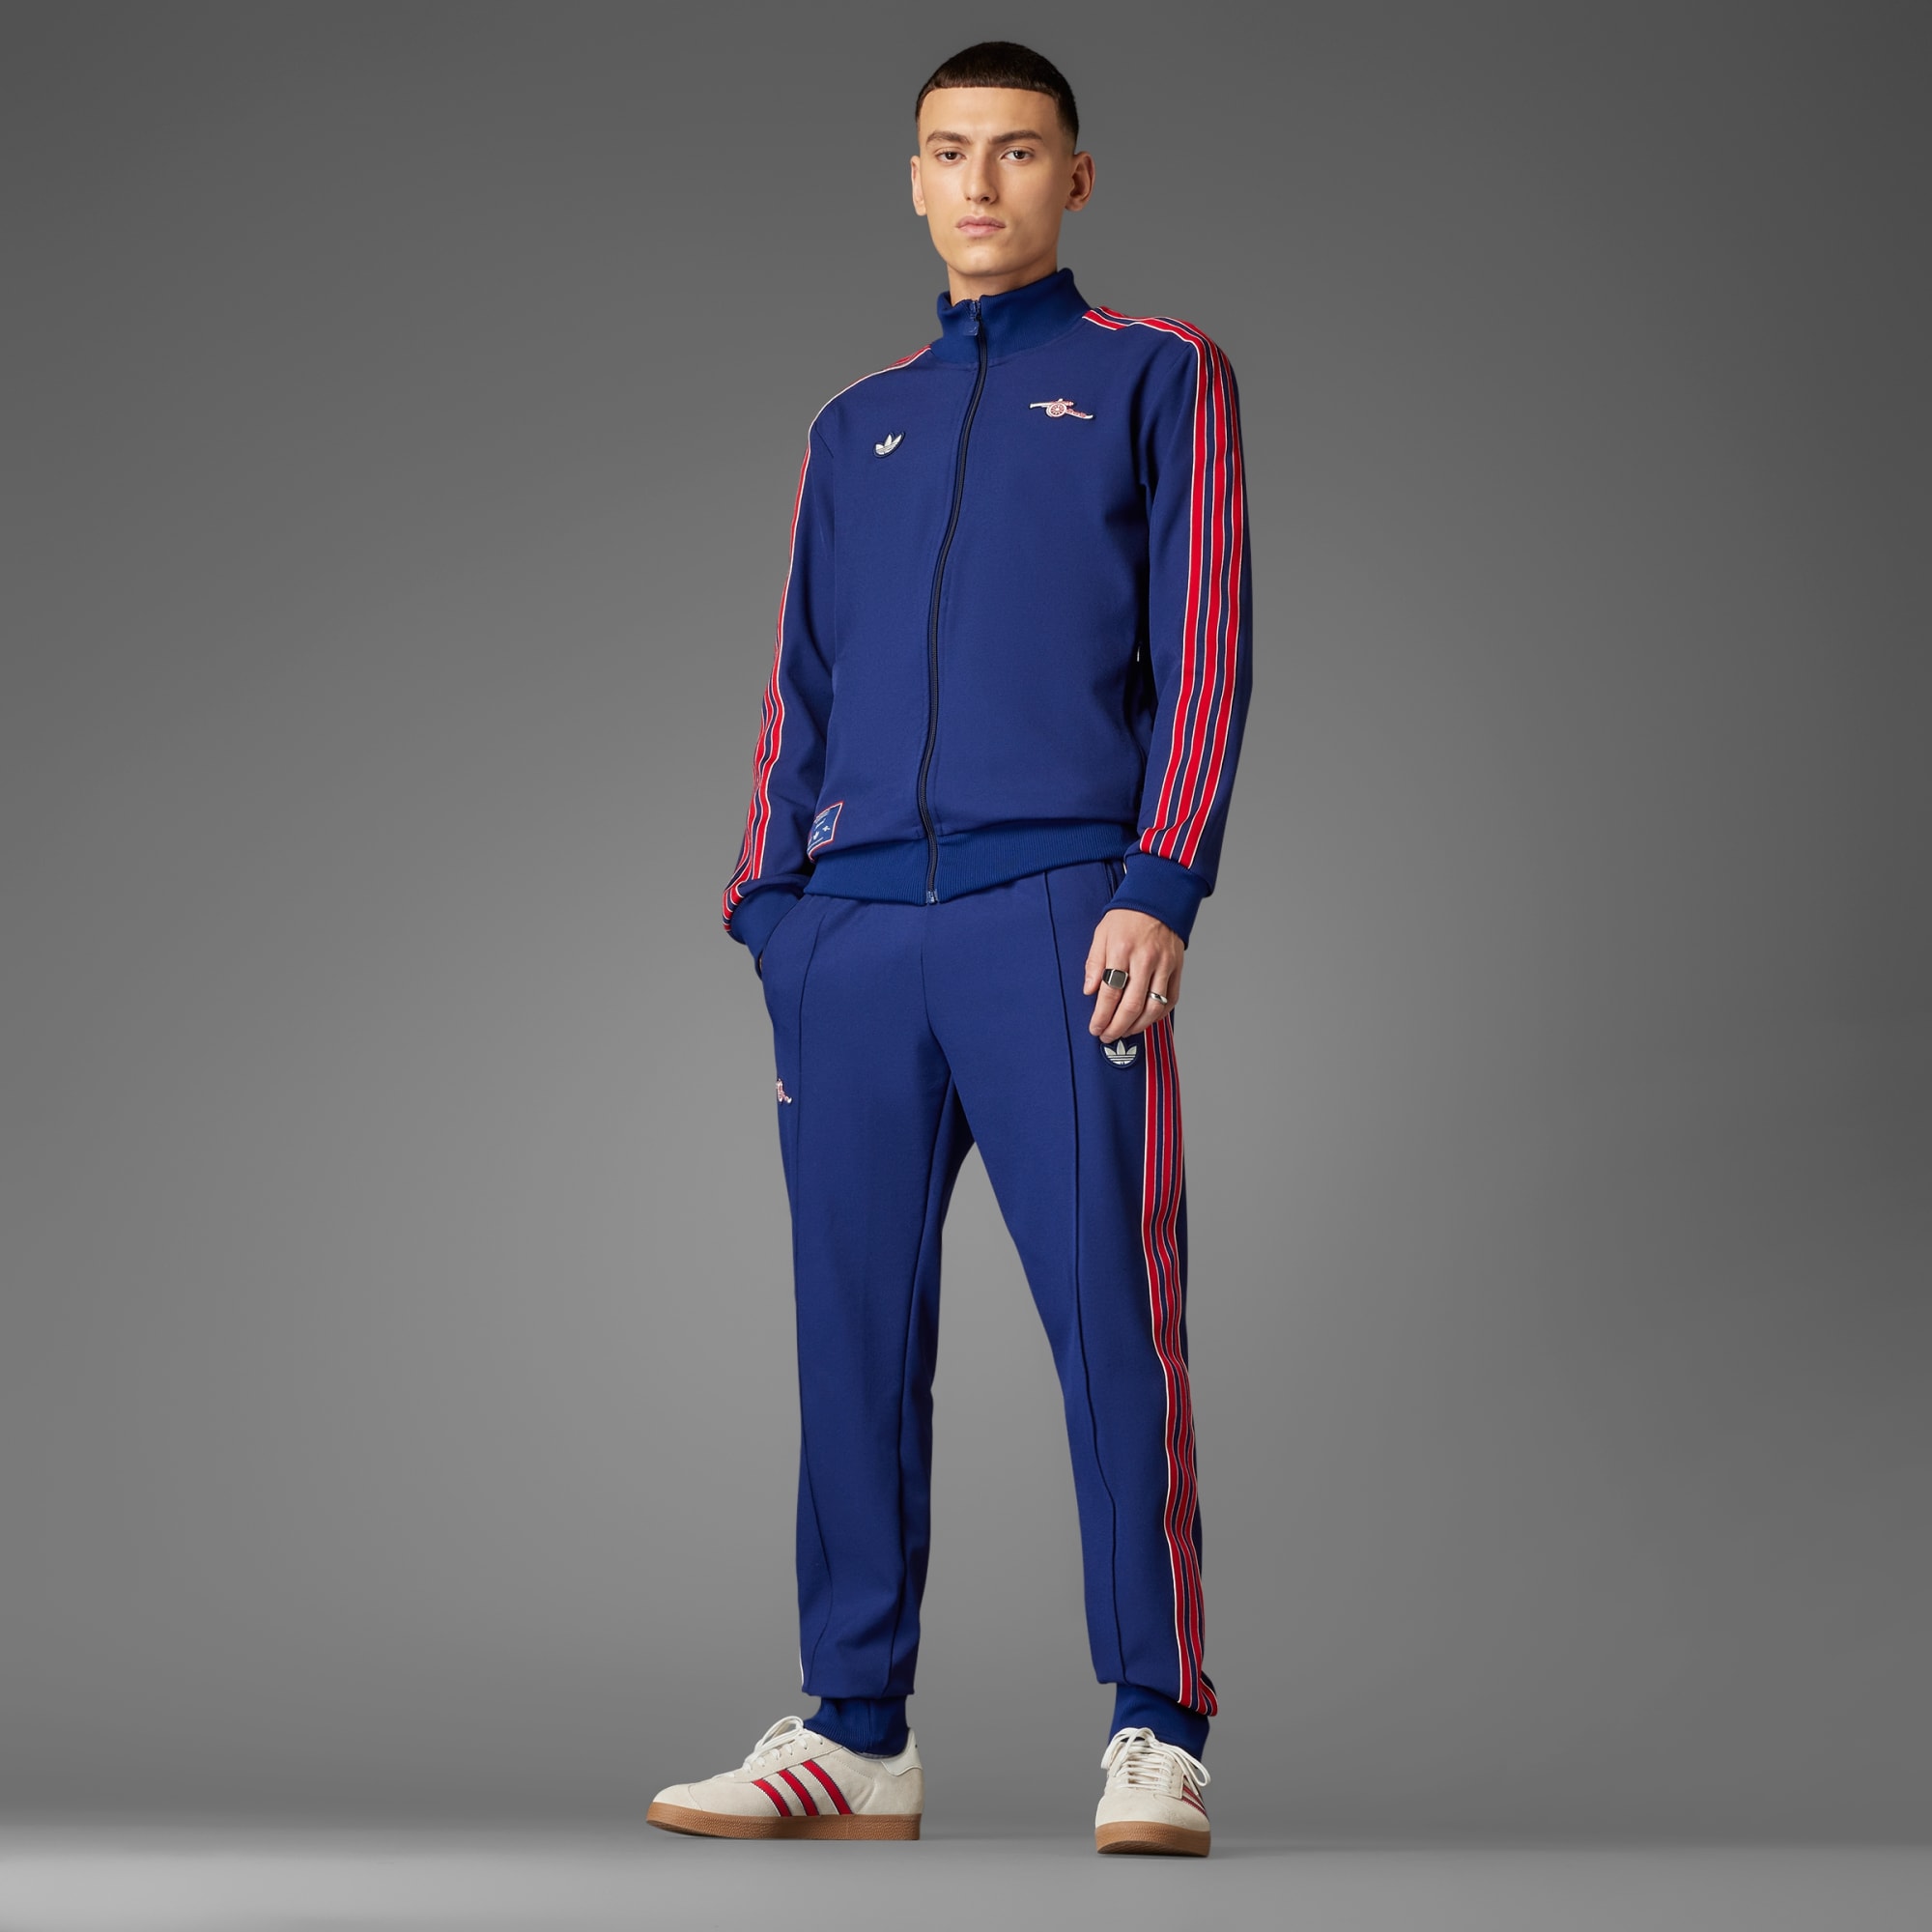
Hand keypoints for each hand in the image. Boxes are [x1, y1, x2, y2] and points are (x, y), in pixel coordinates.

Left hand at [1083, 908, 1182, 1042]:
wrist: (1157, 899)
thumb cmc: (1126, 917)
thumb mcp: (1101, 934)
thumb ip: (1094, 963)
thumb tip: (1089, 991)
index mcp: (1122, 950)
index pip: (1110, 992)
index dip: (1101, 1015)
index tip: (1095, 1027)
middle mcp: (1145, 960)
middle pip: (1132, 1005)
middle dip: (1117, 1027)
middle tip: (1107, 1036)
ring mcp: (1164, 966)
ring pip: (1153, 1007)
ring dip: (1137, 1026)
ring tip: (1124, 1032)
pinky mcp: (1177, 969)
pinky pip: (1170, 1000)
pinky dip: (1158, 1016)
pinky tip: (1145, 1021)